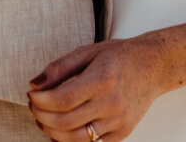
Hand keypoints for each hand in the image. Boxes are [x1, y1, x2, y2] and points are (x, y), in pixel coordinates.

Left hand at [27, 39, 162, 140]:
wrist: (153, 67)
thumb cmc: (119, 56)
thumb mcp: (88, 52)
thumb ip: (59, 67)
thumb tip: (35, 84)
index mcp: (102, 79)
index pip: (62, 99)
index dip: (40, 101)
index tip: (32, 94)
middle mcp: (111, 104)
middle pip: (65, 122)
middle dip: (41, 116)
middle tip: (34, 106)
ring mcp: (118, 122)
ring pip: (75, 139)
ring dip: (51, 132)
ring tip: (43, 119)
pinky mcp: (122, 133)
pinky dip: (70, 141)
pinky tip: (60, 130)